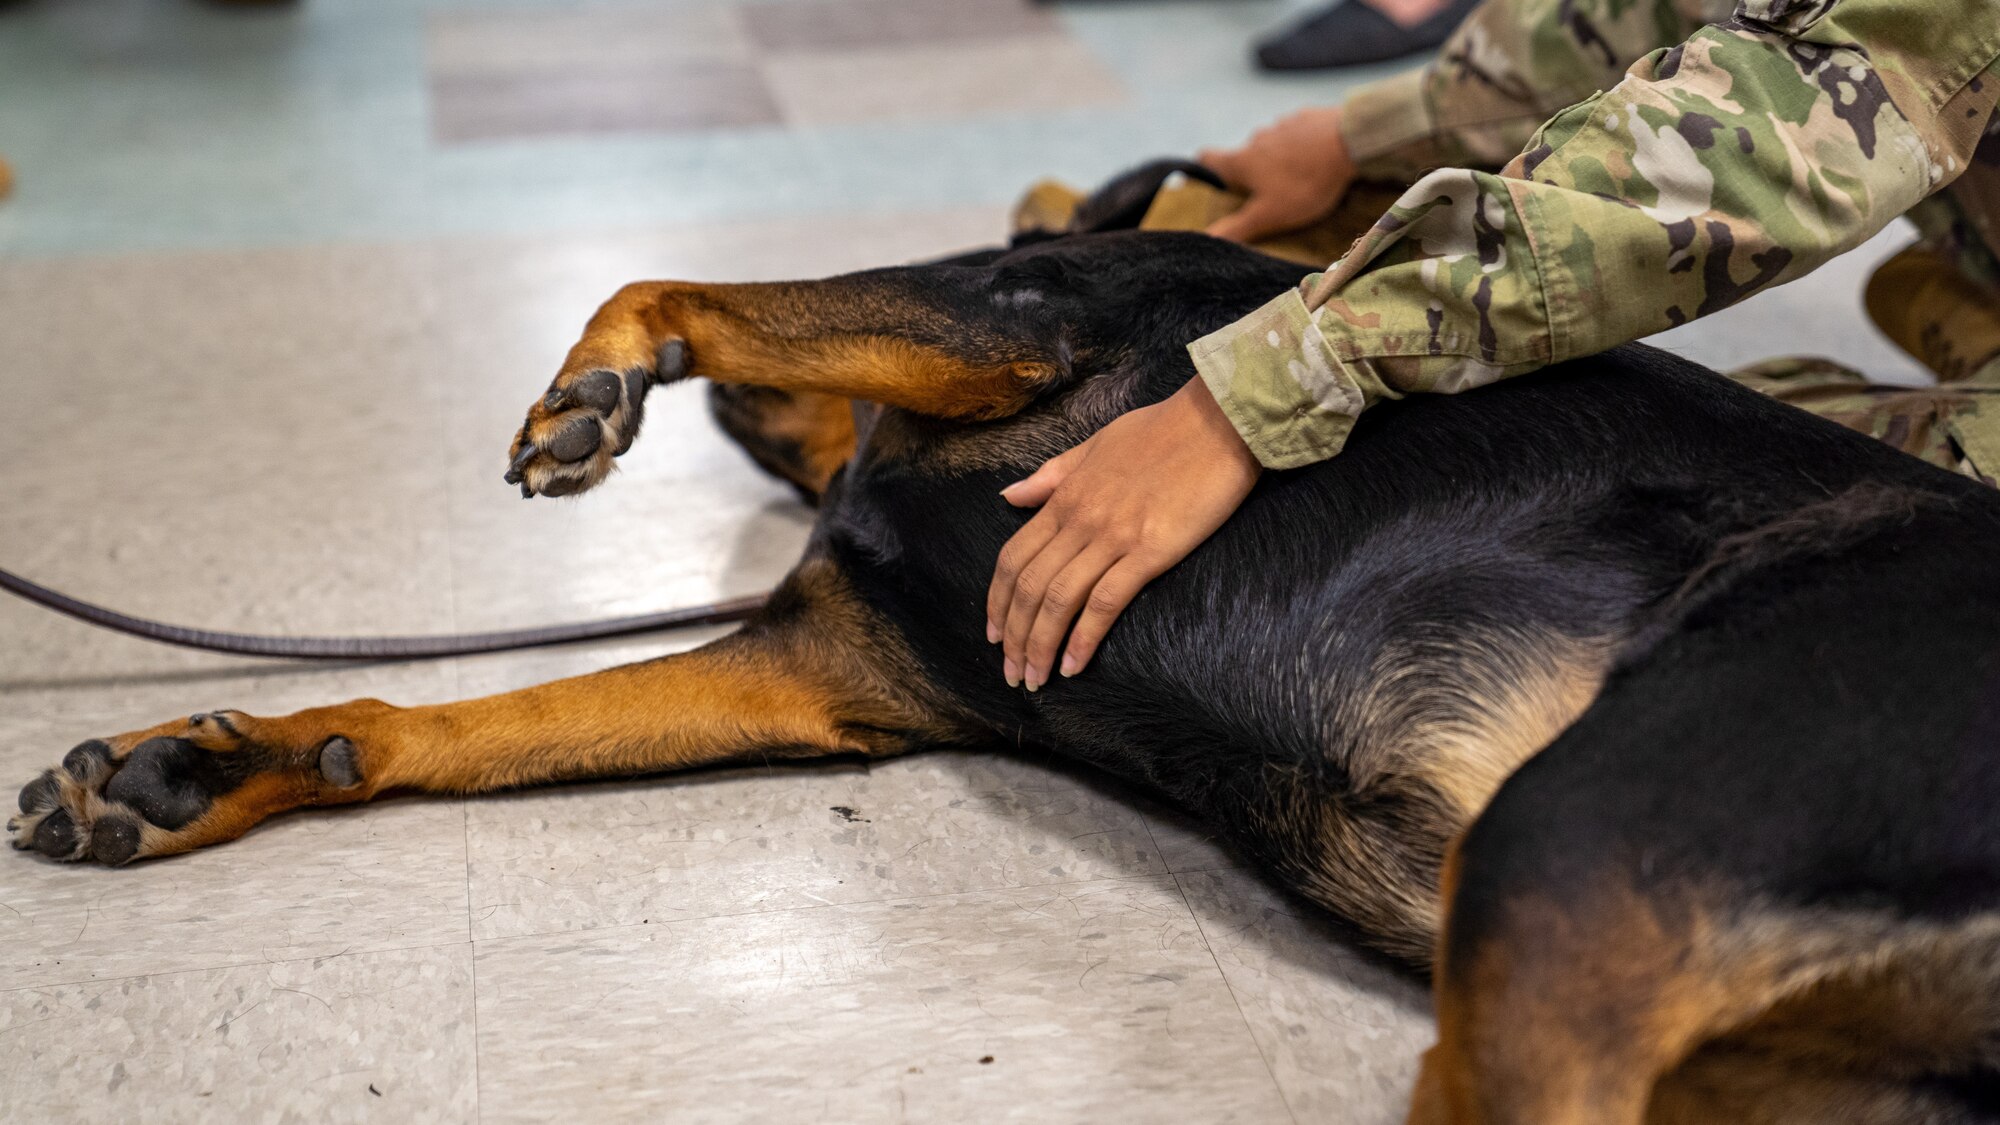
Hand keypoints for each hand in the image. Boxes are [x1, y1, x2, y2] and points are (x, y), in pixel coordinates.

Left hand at [986, 377, 1260, 690]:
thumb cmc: (1164, 429)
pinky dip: (1083, 638)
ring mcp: (1113, 536)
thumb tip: (1009, 496)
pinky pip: (1104, 602)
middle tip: (1012, 672)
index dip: (997, 601)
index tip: (994, 634)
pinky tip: (1074, 665)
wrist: (1219, 420)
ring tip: (1035, 680)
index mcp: (1064, 496)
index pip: (1013, 558)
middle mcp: (1080, 519)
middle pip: (1028, 587)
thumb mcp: (1095, 445)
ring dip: (1039, 646)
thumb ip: (1051, 475)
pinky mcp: (1150, 551)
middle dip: (1013, 637)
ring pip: (1058, 601)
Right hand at [1198, 106, 1357, 243]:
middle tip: (1267, 193)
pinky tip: (1317, 158)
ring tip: (1299, 177)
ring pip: (1272, 144)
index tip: (1208, 182)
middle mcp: (1256, 138)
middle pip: (1244, 155)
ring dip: (1279, 158)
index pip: (1206, 159)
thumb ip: (1237, 228)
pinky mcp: (1308, 117)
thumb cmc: (1305, 183)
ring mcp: (1283, 124)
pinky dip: (1301, 145)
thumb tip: (1205, 240)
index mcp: (1241, 161)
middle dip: (1251, 172)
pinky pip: (1298, 132)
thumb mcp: (1269, 214)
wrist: (1350, 142)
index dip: (1202, 171)